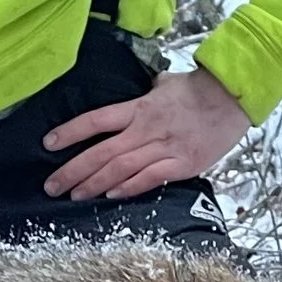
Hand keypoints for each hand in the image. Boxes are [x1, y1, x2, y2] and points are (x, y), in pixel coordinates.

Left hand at [43, 66, 249, 200]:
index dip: (70, 133)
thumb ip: (144, 95)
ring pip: (121, 168)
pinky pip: (150, 179)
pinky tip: (111, 197)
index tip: (48, 144)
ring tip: (74, 196)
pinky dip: (129, 188)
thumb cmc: (198, 89)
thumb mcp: (164, 85)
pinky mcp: (183, 164)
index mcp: (139, 107)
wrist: (233, 96)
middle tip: (51, 186)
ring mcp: (164, 148)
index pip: (96, 120)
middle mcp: (146, 128)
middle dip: (73, 170)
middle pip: (101, 152)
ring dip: (94, 184)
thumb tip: (134, 95)